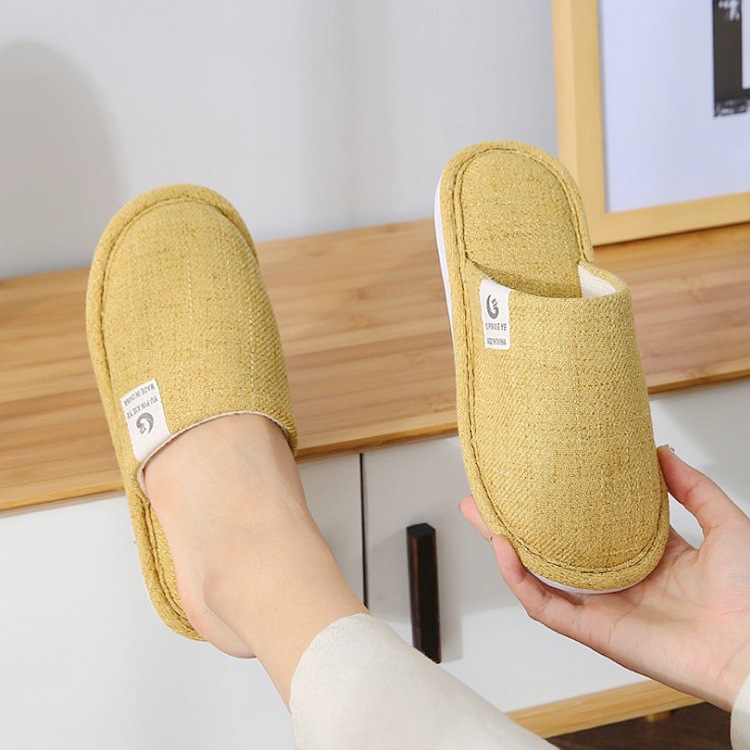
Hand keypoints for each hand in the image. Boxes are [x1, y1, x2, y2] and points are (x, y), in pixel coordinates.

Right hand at [461, 447, 749, 710]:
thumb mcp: (725, 523)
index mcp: (648, 559)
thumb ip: (692, 487)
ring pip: (538, 575)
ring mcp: (603, 607)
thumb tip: (660, 452)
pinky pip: (544, 605)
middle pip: (553, 548)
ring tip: (478, 515)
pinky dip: (518, 579)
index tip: (542, 477)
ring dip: (503, 546)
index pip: (591, 527)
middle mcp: (619, 582)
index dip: (563, 503)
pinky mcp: (594, 631)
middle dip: (515, 522)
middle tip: (487, 495)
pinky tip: (503, 548)